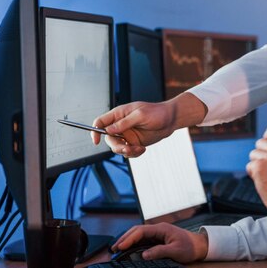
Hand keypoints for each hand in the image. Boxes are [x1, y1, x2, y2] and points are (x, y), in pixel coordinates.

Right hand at [91, 92, 206, 157]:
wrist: (172, 120)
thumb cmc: (157, 113)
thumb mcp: (140, 115)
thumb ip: (124, 123)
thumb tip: (108, 129)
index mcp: (119, 114)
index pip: (100, 122)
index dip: (95, 130)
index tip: (96, 141)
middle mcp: (121, 125)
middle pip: (108, 138)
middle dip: (116, 146)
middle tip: (127, 148)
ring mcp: (127, 135)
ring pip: (117, 147)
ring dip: (125, 151)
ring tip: (138, 149)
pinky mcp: (134, 143)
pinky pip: (128, 152)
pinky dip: (133, 154)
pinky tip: (142, 150)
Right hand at [112, 222, 207, 262]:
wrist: (200, 245)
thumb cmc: (190, 247)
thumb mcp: (175, 251)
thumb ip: (160, 252)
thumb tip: (144, 255)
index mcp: (161, 228)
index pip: (141, 231)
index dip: (129, 238)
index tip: (120, 246)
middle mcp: (158, 228)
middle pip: (137, 230)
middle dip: (124, 238)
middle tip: (114, 248)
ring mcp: (158, 233)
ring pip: (139, 234)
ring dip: (128, 239)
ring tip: (118, 248)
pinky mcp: (159, 238)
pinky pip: (143, 238)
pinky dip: (134, 242)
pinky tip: (129, 248)